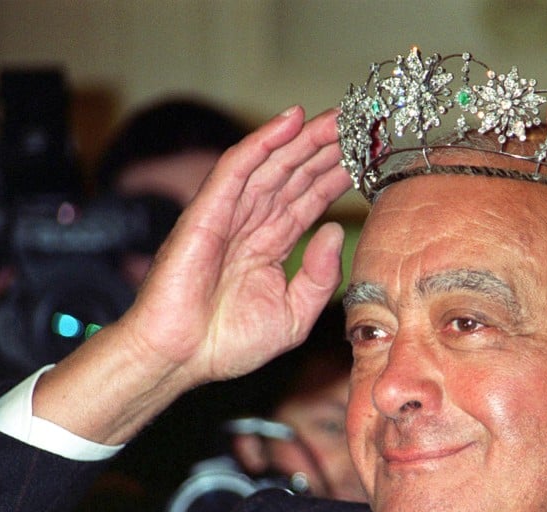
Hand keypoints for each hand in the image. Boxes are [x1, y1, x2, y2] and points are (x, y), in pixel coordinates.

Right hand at [121, 105, 350, 383]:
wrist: (180, 359)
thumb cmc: (228, 343)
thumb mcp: (294, 314)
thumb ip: (319, 276)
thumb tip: (332, 231)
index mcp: (270, 245)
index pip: (309, 200)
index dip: (335, 176)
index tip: (366, 156)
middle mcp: (251, 224)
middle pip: (294, 175)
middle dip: (325, 148)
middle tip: (358, 123)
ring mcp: (229, 215)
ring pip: (271, 164)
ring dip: (303, 137)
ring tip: (337, 116)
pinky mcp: (207, 212)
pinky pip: (237, 168)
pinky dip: (263, 142)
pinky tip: (291, 121)